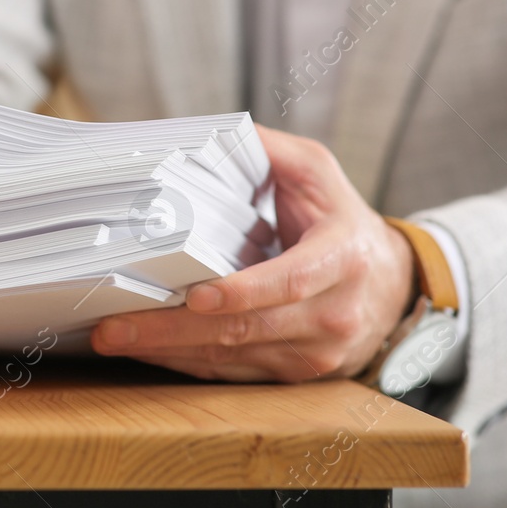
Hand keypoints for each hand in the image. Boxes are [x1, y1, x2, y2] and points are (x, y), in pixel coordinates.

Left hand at [91, 125, 416, 381]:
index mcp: (342, 259)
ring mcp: (316, 352)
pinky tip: (147, 351)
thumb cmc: (341, 220)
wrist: (392, 283)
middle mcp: (333, 313)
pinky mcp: (295, 373)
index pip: (292, 281)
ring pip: (233, 358)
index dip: (244, 292)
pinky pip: (234, 373)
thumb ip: (268, 151)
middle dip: (175, 330)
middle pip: (247, 329)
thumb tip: (209, 134)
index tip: (197, 297)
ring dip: (170, 351)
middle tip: (114, 328)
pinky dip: (186, 364)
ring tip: (114, 338)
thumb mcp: (317, 172)